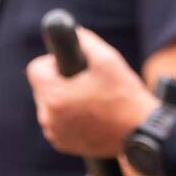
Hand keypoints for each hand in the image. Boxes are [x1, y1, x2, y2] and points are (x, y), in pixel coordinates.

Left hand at [26, 27, 158, 157]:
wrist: (139, 131)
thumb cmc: (124, 95)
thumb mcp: (107, 59)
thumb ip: (85, 40)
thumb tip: (73, 32)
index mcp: (55, 97)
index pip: (35, 69)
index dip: (52, 62)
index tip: (71, 65)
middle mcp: (49, 118)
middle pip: (41, 87)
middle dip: (58, 81)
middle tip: (84, 82)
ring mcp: (55, 134)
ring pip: (49, 105)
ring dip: (62, 99)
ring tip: (90, 98)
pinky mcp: (63, 144)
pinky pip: (56, 122)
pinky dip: (67, 116)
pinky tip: (90, 114)